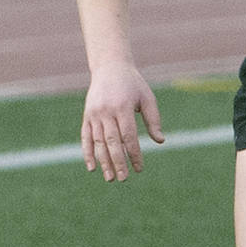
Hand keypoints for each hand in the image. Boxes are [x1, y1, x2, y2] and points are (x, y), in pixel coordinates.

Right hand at [82, 61, 163, 181]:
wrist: (110, 67)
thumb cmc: (134, 84)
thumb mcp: (148, 98)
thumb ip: (153, 120)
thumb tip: (160, 141)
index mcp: (123, 107)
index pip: (128, 136)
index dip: (134, 154)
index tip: (140, 168)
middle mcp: (106, 111)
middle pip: (112, 142)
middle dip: (118, 162)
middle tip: (124, 178)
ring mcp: (94, 114)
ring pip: (98, 142)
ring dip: (103, 161)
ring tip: (110, 178)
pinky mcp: (86, 116)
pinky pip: (85, 137)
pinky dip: (87, 153)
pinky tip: (92, 167)